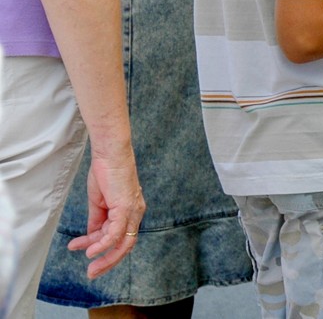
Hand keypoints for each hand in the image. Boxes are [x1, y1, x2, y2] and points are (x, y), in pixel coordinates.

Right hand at [67, 145, 144, 278]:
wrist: (109, 154)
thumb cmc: (106, 173)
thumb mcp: (99, 202)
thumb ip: (97, 220)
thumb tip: (92, 237)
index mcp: (130, 212)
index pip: (118, 237)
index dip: (100, 248)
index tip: (82, 252)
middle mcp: (135, 213)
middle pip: (126, 245)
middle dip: (108, 261)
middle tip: (92, 273)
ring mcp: (133, 211)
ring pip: (123, 242)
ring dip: (105, 257)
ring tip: (90, 267)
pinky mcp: (126, 207)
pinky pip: (116, 232)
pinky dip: (104, 244)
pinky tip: (90, 251)